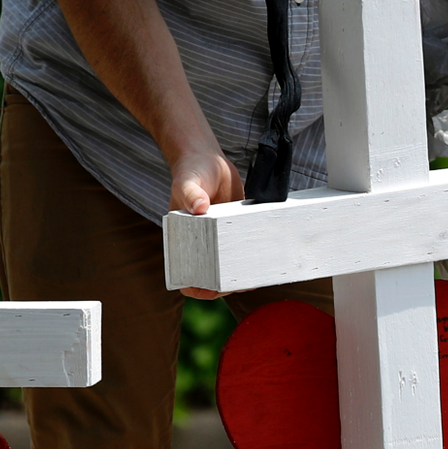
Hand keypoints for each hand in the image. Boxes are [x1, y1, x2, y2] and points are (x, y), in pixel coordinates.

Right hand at [168, 148, 243, 298]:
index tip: (212, 290)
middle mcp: (200, 244)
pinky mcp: (234, 229)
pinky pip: (241, 247)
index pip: (185, 274)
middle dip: (225, 285)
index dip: (196, 287)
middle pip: (210, 275)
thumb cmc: (191, 171)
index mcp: (183, 240)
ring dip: (240, 274)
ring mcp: (218, 238)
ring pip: (228, 265)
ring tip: (257, 277)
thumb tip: (199, 208)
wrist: (208, 158)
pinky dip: (250, 255)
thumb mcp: (188, 183)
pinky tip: (264, 259)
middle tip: (243, 285)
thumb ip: (191, 195)